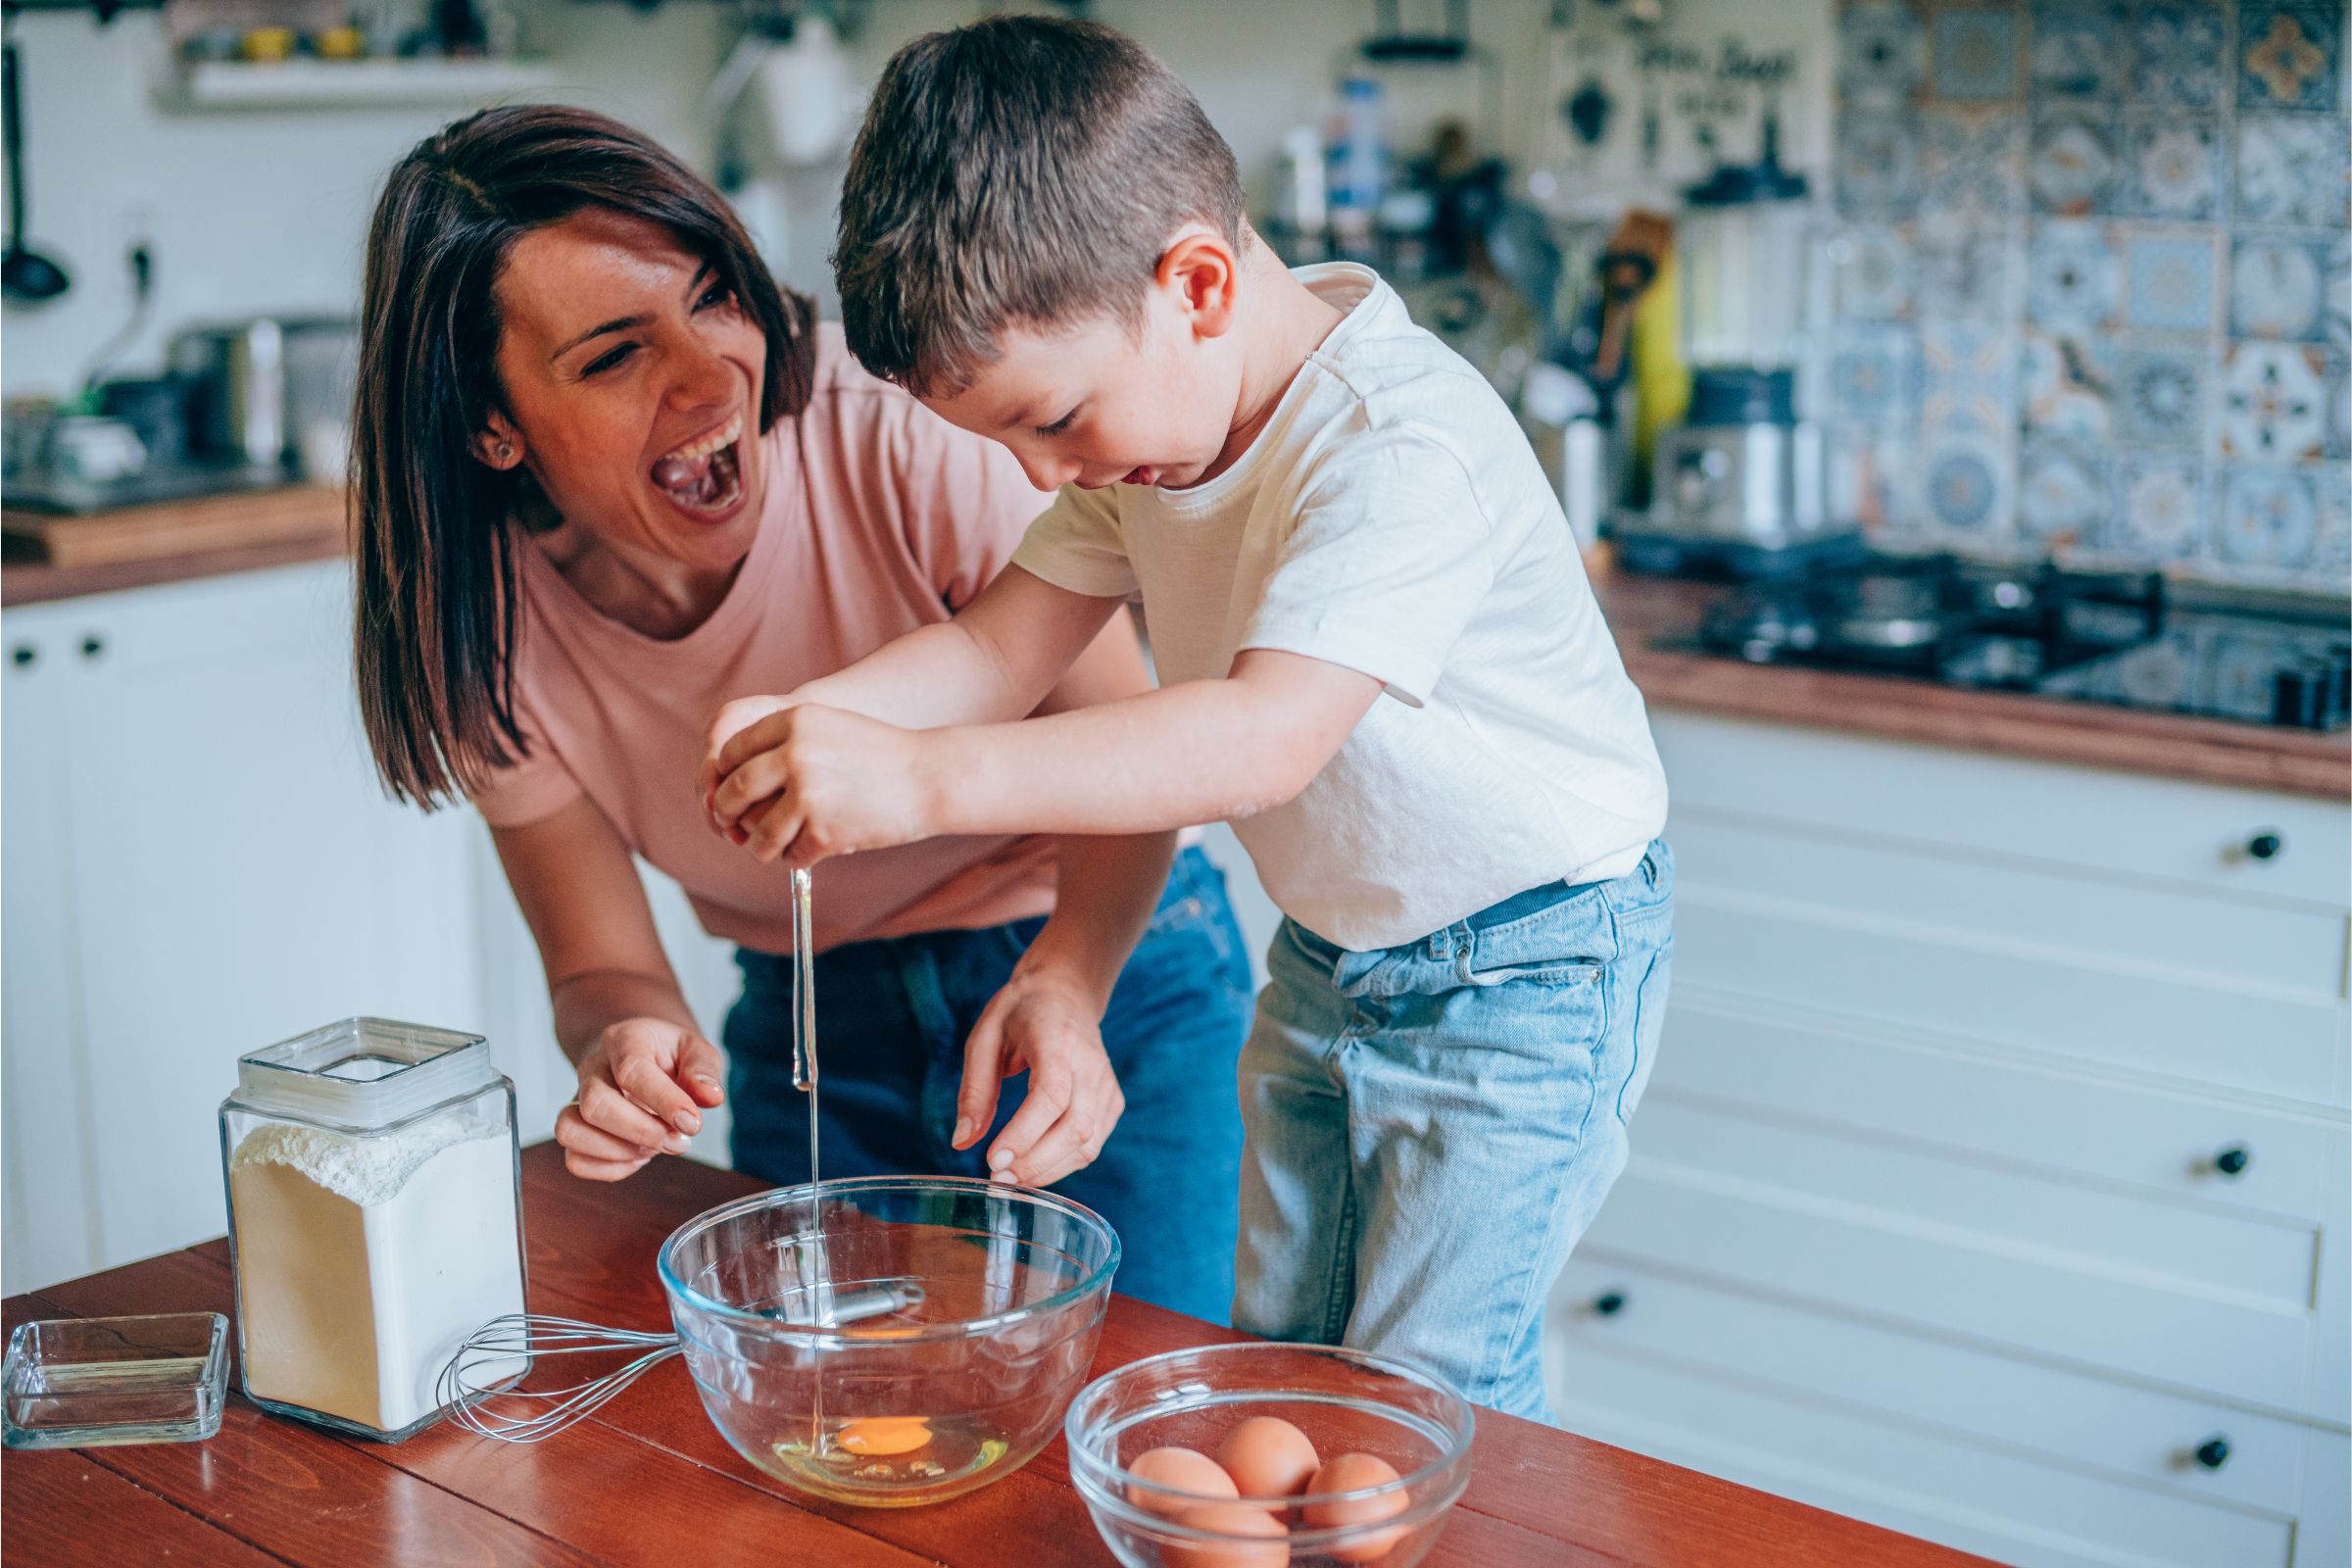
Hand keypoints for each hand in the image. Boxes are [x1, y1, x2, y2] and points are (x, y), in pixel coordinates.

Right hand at [554, 1017, 725, 1180]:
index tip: (693, 1124)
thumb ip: (704, 1069)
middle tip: (678, 1141)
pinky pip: (576, 1160)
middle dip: (640, 1132)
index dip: (663, 1101)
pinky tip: (638, 1156)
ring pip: (571, 1131)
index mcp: (624, 1040)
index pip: (631, 1070)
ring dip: (618, 1152)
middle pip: (595, 1104)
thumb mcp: (695, 1049)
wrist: (640, 1053)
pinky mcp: (575, 1128)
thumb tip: (711, 1096)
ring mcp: (577, 1099)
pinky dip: (610, 1168)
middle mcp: (592, 1067)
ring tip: (655, 1148)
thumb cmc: (669, 1054)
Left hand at [708, 703, 940, 867]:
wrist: (930, 777)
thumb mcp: (829, 726)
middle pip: (735, 790)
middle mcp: (796, 754)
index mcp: (795, 721)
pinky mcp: (824, 831)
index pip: (733, 750)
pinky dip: (796, 857)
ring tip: (767, 847)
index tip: (728, 788)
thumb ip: (784, 741)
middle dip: (726, 811)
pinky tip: (810, 850)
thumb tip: (731, 776)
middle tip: (729, 822)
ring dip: (758, 844)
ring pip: (757, 832)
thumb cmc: (880, 754)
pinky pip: (791, 854)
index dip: (723, 774)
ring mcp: (809, 794)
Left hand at [956, 963, 1124, 1187]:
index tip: (993, 1160)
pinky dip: (1063, 1164)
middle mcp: (1090, 1064)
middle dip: (1034, 1163)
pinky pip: (1093, 1144)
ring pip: (1088, 1144)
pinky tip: (1035, 1166)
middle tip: (997, 1179)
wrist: (1066, 992)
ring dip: (1048, 1171)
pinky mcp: (1113, 1100)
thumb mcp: (985, 1037)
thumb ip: (974, 1090)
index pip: (1051, 1095)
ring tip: (1011, 1179)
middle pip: (1075, 1128)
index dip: (1024, 1133)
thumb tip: (963, 1143)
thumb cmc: (1020, 1013)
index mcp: (1057, 1040)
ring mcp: (1106, 1084)